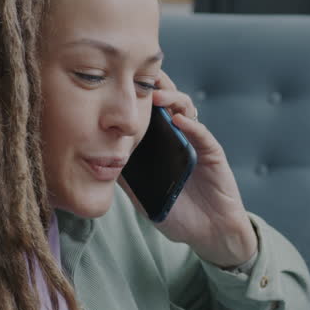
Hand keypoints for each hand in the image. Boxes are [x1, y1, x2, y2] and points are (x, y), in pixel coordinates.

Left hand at [125, 71, 257, 267]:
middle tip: (139, 74)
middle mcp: (180, 138)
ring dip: (172, 100)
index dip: (138, 94)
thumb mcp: (143, 197)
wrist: (210, 234)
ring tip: (156, 97)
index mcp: (162, 145)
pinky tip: (179, 119)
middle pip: (168, 103)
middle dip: (155, 86)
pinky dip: (191, 125)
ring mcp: (197, 143)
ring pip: (186, 111)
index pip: (150, 112)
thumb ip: (126, 179)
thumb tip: (96, 161)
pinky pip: (202, 134)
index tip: (120, 81)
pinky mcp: (213, 154)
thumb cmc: (178, 214)